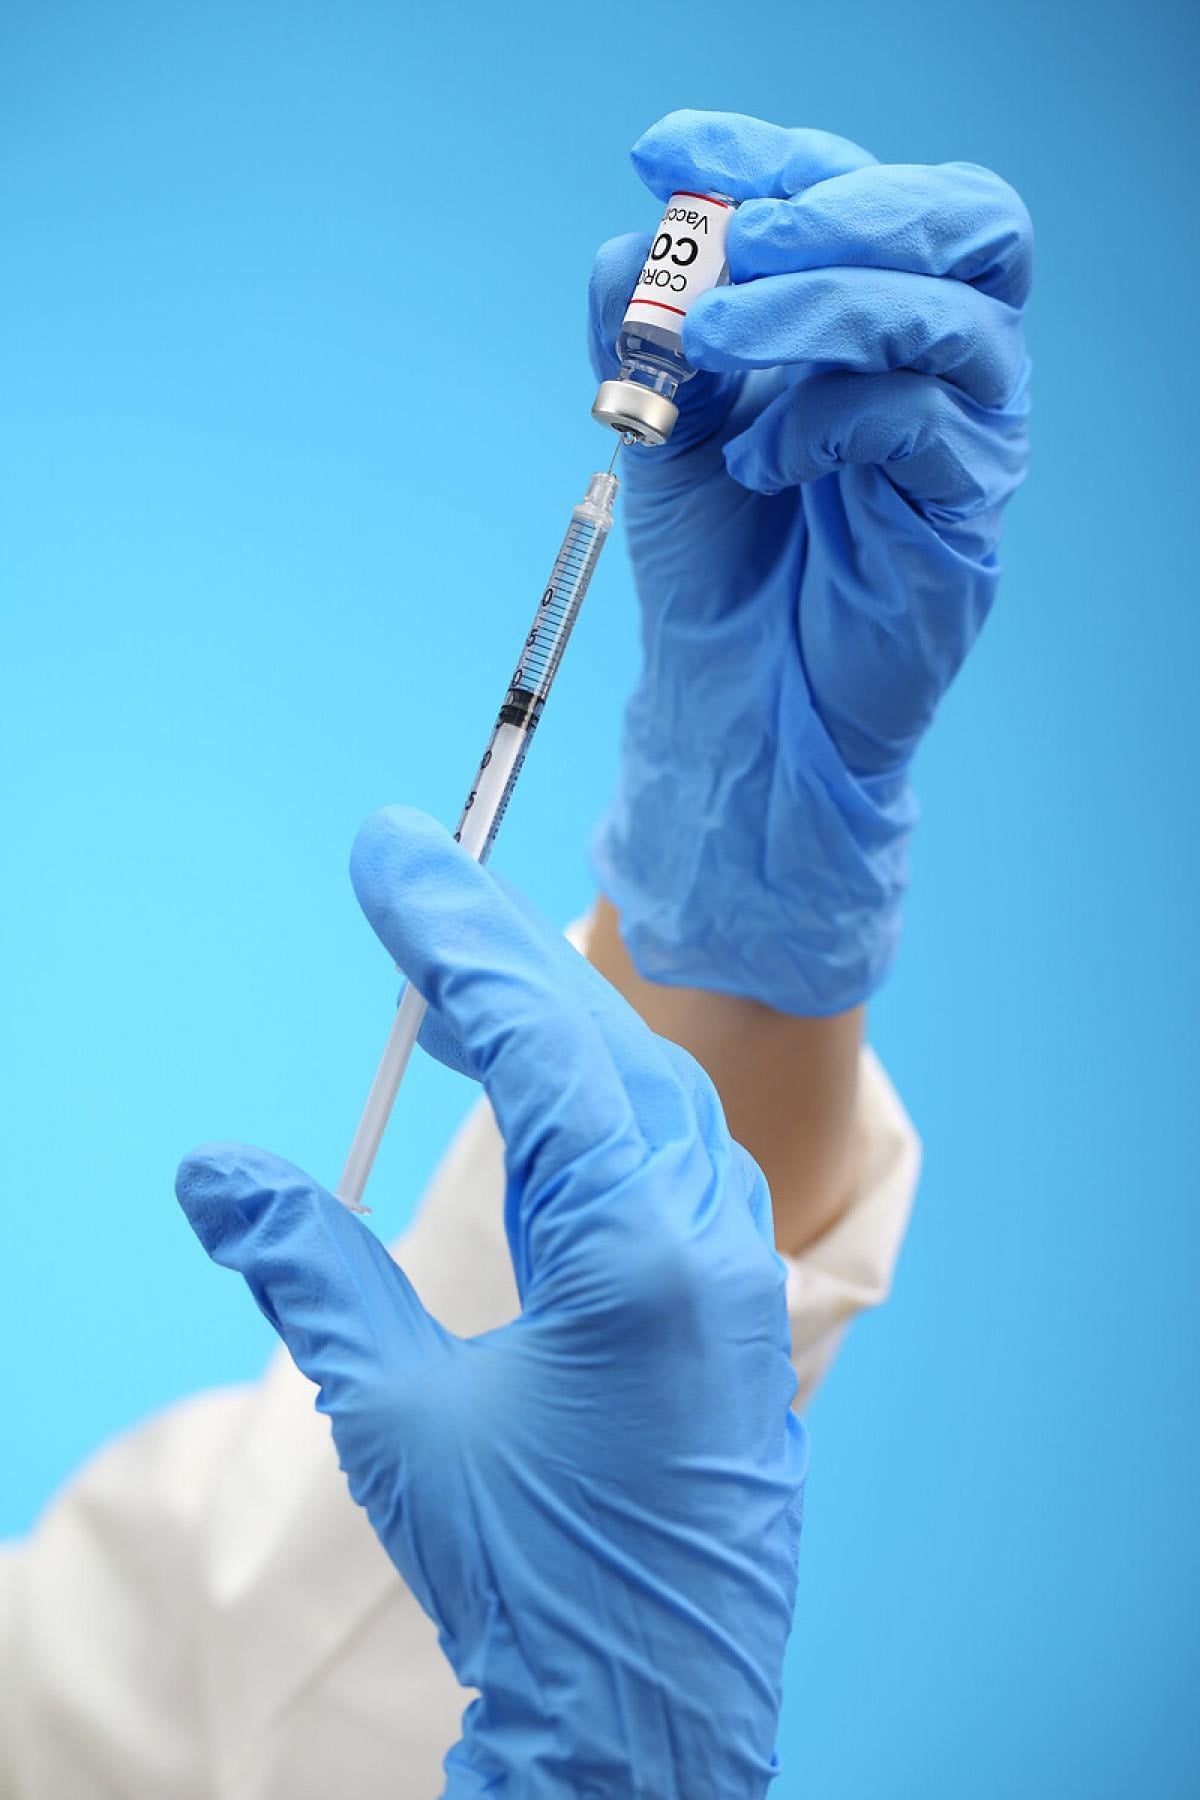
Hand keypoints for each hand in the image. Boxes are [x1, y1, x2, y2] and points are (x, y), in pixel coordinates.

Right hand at [177, 807, 806, 1798]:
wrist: (651, 1724)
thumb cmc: (533, 1574)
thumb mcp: (400, 1416)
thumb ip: (312, 1270)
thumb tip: (218, 1168)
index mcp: (640, 1244)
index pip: (540, 1038)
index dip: (453, 935)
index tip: (387, 849)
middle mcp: (711, 1237)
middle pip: (605, 1041)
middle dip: (500, 957)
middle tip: (410, 880)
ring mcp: (737, 1273)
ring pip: (647, 1095)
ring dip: (549, 1031)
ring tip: (446, 995)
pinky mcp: (732, 1312)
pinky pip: (668, 1163)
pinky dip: (593, 1110)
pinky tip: (537, 1113)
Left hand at [589, 110, 1031, 1013]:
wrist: (735, 709)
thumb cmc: (716, 563)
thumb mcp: (662, 420)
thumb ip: (647, 323)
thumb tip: (642, 237)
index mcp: (878, 319)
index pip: (864, 189)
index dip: (769, 154)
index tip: (662, 153)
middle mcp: (944, 363)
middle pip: (962, 220)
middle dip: (838, 206)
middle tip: (728, 237)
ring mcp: (966, 440)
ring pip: (948, 313)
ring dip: (819, 302)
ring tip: (705, 335)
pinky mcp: (963, 520)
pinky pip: (924, 425)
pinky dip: (827, 419)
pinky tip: (758, 463)